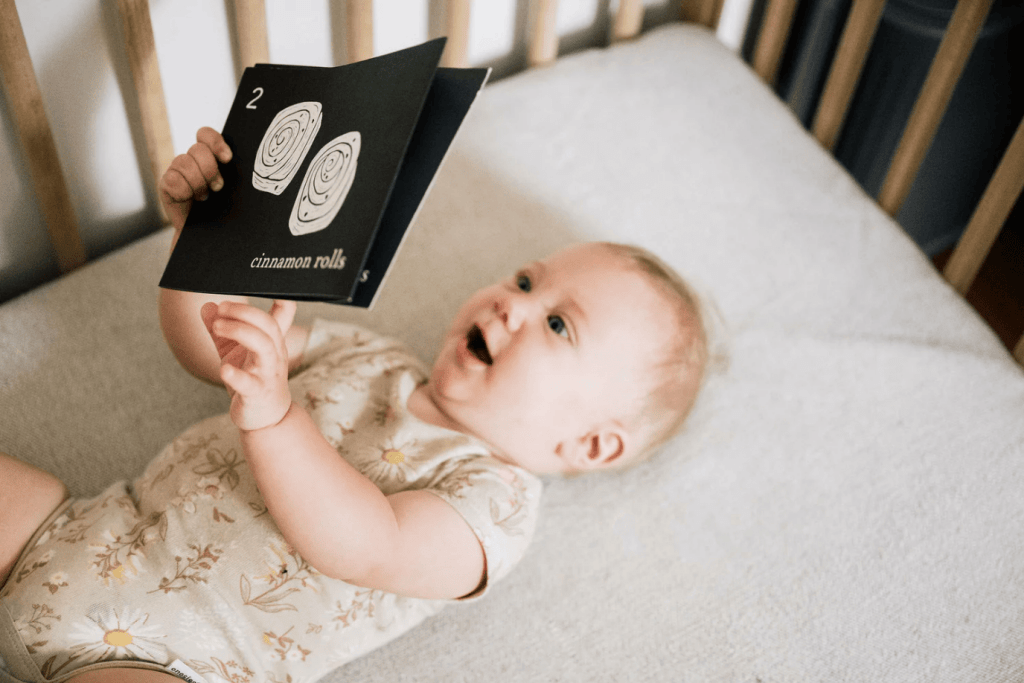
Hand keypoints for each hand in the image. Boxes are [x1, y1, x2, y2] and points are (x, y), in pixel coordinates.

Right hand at [159, 127, 232, 234]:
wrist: (210, 240)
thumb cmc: (228, 216)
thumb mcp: (237, 193)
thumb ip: (239, 175)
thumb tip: (257, 164)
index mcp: (210, 157)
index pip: (205, 135)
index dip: (215, 142)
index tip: (227, 159)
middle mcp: (192, 162)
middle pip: (197, 149)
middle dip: (210, 170)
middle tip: (218, 188)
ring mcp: (178, 172)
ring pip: (183, 162)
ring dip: (198, 183)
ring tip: (204, 197)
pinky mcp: (166, 186)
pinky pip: (172, 179)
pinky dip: (183, 191)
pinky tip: (189, 200)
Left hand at [201, 300, 296, 430]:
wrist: (265, 419)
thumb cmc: (252, 380)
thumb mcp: (234, 352)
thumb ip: (222, 330)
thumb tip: (208, 306)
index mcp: (271, 340)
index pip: (283, 313)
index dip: (282, 298)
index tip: (270, 283)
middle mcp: (274, 354)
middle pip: (267, 325)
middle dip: (243, 312)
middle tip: (221, 310)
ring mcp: (267, 374)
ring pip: (262, 346)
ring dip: (239, 332)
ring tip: (217, 327)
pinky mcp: (257, 394)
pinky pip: (250, 383)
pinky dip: (236, 376)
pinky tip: (223, 369)